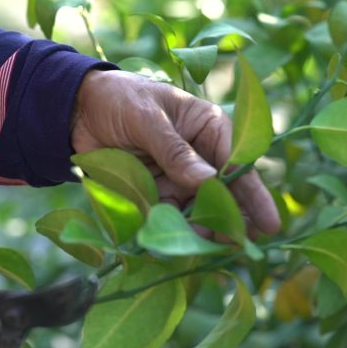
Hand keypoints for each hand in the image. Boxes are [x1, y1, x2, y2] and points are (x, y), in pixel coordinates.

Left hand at [72, 70, 280, 237]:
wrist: (78, 111)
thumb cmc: (120, 100)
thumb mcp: (147, 118)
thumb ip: (174, 150)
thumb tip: (208, 182)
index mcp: (208, 127)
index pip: (237, 162)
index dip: (253, 194)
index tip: (268, 223)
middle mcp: (200, 154)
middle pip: (223, 193)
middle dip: (230, 219)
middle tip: (236, 246)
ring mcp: (179, 176)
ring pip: (198, 209)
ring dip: (200, 230)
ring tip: (201, 248)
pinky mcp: (157, 191)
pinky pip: (170, 215)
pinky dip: (172, 230)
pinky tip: (172, 245)